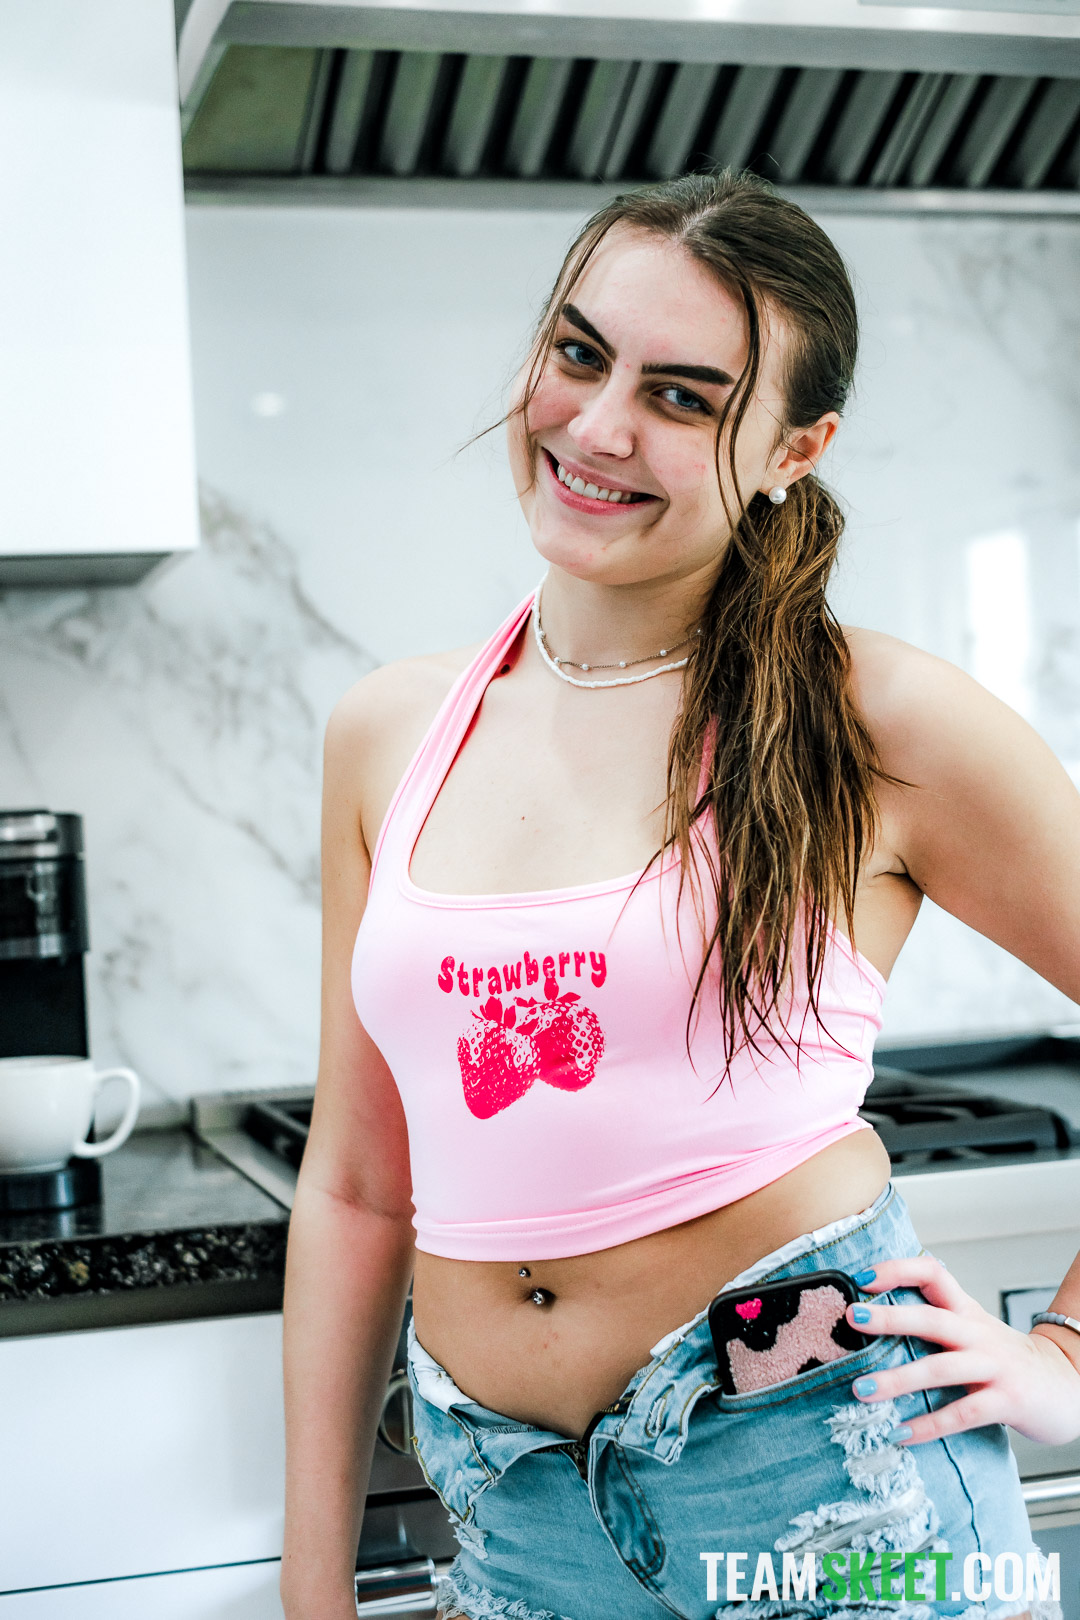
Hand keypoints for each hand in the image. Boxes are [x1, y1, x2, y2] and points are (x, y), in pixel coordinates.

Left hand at [844, 1255, 1079, 1446]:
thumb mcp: (973, 1329)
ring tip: (862, 1390)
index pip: (932, 1274)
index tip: (862, 1277)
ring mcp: (993, 1367)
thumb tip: (875, 1314)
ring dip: (898, 1379)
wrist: (1066, 1383)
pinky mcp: (1006, 1401)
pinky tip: (901, 1434)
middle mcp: (978, 1333)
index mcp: (966, 1311)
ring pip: (940, 1368)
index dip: (898, 1270)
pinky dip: (929, 1425)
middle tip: (852, 1318)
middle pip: (931, 1318)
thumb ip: (936, 1319)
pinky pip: (962, 1413)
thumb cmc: (1006, 1359)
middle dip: (890, 1318)